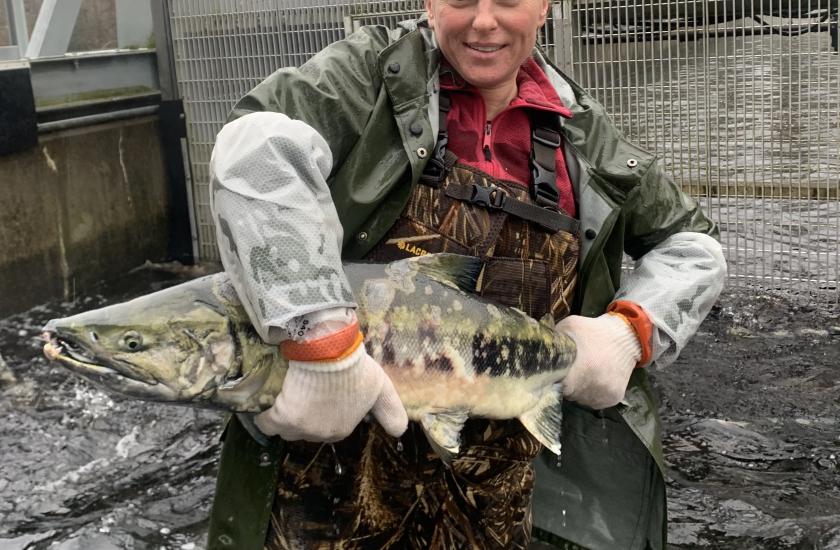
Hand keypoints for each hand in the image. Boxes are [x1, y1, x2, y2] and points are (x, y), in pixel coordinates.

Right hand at [254, 345, 407, 441]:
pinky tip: (265, 403)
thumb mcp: (380, 388)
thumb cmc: (355, 366)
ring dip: (281, 417)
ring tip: (282, 394)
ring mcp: (302, 428)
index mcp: (342, 430)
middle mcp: (322, 435)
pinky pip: (266, 423)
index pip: (324, 429)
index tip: (315, 395)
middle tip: (300, 391)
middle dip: (301, 416)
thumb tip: (400, 433)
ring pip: (284, 429)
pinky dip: (263, 416)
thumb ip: (391, 411)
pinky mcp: (283, 418)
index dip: (319, 413)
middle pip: (303, 431)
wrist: (331, 351)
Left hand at [554, 314, 641, 409]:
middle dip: (563, 384)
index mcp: (575, 371)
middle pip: (566, 394)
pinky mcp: (613, 399)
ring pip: (579, 399)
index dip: (549, 379)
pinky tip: (595, 378)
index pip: (551, 386)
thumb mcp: (568, 327)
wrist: (627, 337)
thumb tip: (534, 351)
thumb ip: (552, 341)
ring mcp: (602, 395)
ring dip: (577, 390)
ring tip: (584, 371)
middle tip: (568, 369)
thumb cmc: (593, 331)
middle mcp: (589, 388)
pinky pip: (594, 401)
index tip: (551, 372)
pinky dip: (592, 392)